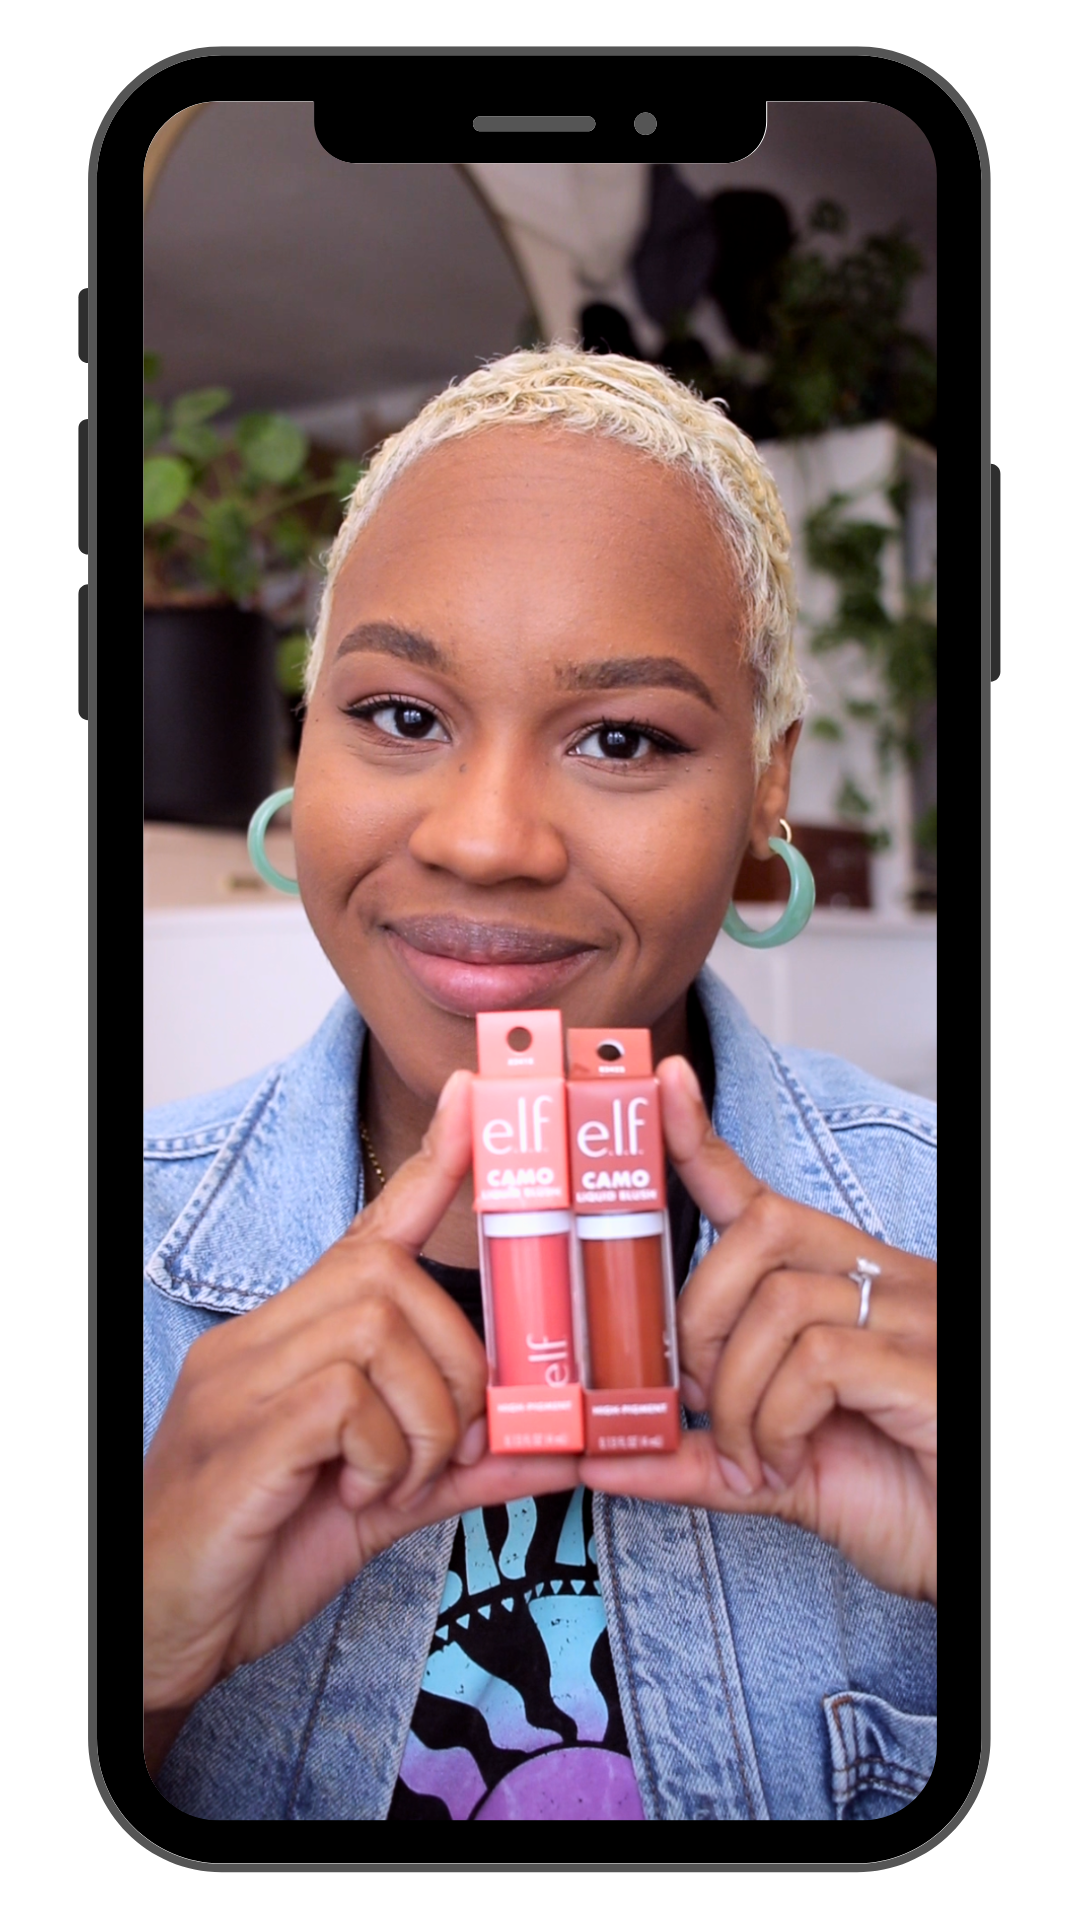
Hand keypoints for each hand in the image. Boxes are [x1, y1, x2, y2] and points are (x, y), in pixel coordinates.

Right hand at [144, 1070, 577, 1744]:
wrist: (154, 1628)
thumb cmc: (259, 1552)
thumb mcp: (381, 1504)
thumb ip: (466, 1468)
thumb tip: (559, 1448)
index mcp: (289, 1340)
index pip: (368, 1233)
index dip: (431, 1170)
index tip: (475, 1103)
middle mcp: (260, 1341)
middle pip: (392, 1278)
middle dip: (458, 1359)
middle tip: (455, 1444)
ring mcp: (243, 1382)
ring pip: (379, 1329)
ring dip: (427, 1416)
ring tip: (403, 1482)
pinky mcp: (243, 1435)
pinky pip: (347, 1398)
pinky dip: (388, 1452)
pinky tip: (364, 1496)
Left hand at [580, 1055, 936, 1602]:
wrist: (968, 1544)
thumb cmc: (898, 1495)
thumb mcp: (779, 1470)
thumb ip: (694, 1457)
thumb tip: (600, 1456)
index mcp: (848, 1288)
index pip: (765, 1200)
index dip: (703, 1144)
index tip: (662, 1088)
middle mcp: (881, 1284)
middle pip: (754, 1239)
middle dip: (697, 1322)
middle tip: (700, 1403)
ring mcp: (908, 1319)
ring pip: (776, 1304)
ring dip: (734, 1395)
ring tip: (752, 1456)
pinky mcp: (919, 1366)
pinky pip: (815, 1361)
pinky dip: (774, 1421)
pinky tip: (783, 1463)